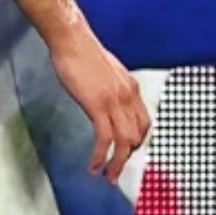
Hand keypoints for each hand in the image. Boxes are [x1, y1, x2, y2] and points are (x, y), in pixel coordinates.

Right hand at [47, 28, 149, 182]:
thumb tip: (104, 97)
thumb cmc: (81, 50)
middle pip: (138, 136)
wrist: (71, 38)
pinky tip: (93, 166)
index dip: (137, 141)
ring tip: (107, 176)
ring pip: (125, 142)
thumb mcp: (104, 70)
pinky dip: (101, 156)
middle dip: (128, 157)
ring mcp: (115, 102)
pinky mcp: (98, 106)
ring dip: (117, 164)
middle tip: (116, 169)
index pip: (144, 122)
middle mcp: (129, 96)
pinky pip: (105, 139)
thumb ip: (109, 86)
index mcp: (131, 88)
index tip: (126, 151)